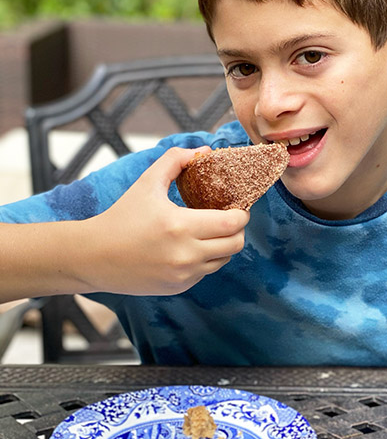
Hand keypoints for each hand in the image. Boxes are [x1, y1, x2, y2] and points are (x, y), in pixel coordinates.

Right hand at [82, 147, 249, 295]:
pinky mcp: (178, 287)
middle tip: (228, 217)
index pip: (232, 223)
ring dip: (224, 245)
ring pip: (224, 260)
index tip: (237, 205)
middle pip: (236, 244)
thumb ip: (175, 161)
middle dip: (237, 229)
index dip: (241, 213)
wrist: (93, 257)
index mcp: (180, 226)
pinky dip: (206, 258)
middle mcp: (185, 254)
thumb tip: (203, 151)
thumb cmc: (121, 216)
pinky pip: (206, 271)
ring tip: (211, 231)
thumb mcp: (147, 183)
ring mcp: (183, 274)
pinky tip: (192, 246)